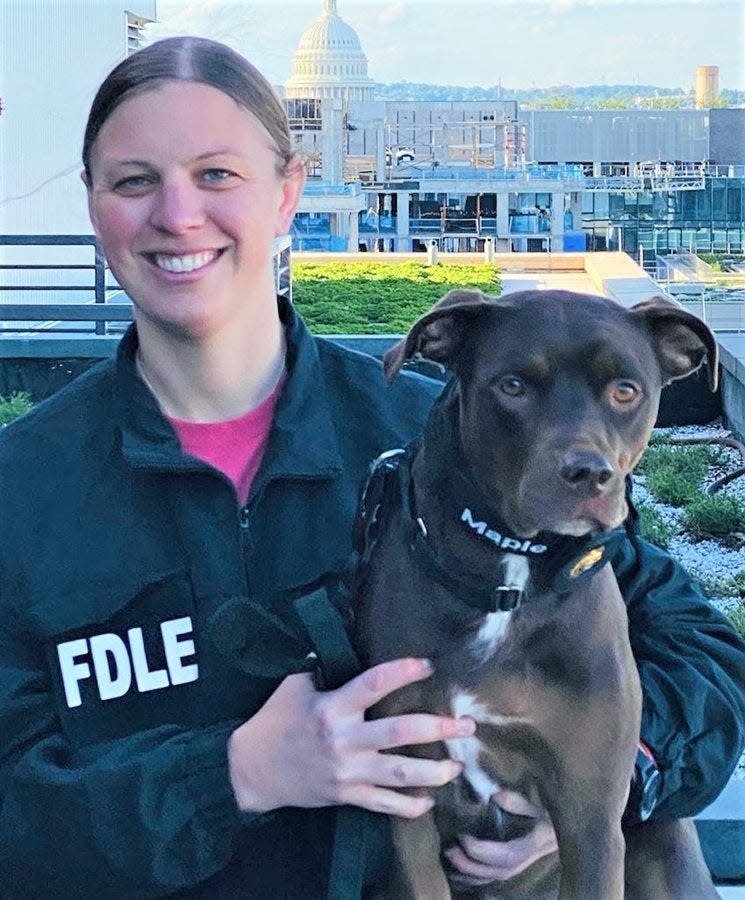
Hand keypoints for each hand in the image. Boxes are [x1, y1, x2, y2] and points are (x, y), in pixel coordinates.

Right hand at [228, 657, 475, 816]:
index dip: (402, 672)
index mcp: (331, 707)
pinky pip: (382, 805)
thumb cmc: (275, 719)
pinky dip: (408, 806)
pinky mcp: (345, 796)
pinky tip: (430, 802)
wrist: (251, 769)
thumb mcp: (294, 686)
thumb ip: (321, 667)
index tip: (428, 664)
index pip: (373, 684)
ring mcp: (346, 772)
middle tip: (467, 724)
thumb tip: (342, 636)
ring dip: (432, 771)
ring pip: (398, 774)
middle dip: (437, 728)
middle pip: (398, 733)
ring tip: (457, 766)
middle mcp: (343, 740)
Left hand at [444, 790, 557, 883]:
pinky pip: (495, 876)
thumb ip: (520, 802)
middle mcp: (526, 860)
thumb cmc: (554, 812)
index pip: (505, 855)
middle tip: (449, 849)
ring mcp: (522, 866)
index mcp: (532, 844)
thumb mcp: (541, 804)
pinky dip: (477, 875)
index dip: (482, 850)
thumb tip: (496, 795)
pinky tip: (463, 868)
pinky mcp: (518, 865)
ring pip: (495, 877)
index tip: (463, 835)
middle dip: (471, 863)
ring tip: (451, 857)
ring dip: (471, 871)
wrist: (569, 827)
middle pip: (496, 871)